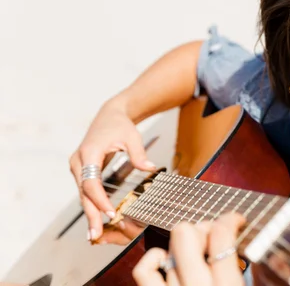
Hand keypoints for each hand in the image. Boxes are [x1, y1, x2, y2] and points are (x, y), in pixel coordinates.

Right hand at [69, 100, 155, 240]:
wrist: (109, 116)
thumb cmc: (120, 125)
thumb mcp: (132, 136)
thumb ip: (138, 153)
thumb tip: (150, 167)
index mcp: (89, 153)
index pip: (91, 182)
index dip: (100, 199)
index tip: (110, 213)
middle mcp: (79, 162)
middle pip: (83, 193)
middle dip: (90, 214)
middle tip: (95, 235)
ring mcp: (78, 167)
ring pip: (83, 194)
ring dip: (89, 214)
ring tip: (94, 235)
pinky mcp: (82, 171)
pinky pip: (86, 191)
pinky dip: (91, 205)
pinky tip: (96, 220)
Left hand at [132, 213, 245, 285]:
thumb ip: (253, 274)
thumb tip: (252, 252)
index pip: (221, 234)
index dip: (230, 219)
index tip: (236, 220)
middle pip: (186, 233)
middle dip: (202, 228)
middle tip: (214, 236)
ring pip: (169, 249)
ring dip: (185, 247)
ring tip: (198, 254)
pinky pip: (144, 270)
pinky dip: (155, 258)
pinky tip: (169, 261)